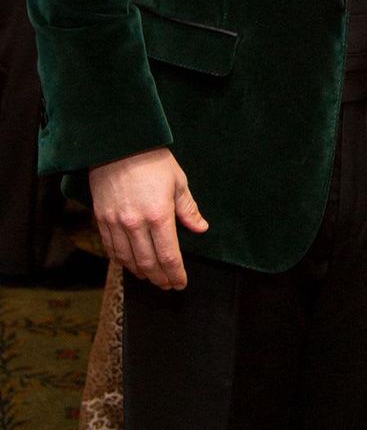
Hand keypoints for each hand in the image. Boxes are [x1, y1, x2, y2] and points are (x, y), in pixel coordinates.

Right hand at [89, 148, 207, 289]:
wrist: (119, 144)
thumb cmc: (153, 160)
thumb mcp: (178, 181)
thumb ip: (188, 209)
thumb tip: (201, 228)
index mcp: (159, 215)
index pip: (169, 256)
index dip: (176, 274)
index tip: (181, 283)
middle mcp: (135, 224)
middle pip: (148, 263)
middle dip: (160, 278)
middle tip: (168, 285)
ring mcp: (116, 223)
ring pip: (128, 260)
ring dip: (141, 273)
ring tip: (151, 277)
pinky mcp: (102, 219)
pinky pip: (111, 249)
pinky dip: (122, 261)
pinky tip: (130, 263)